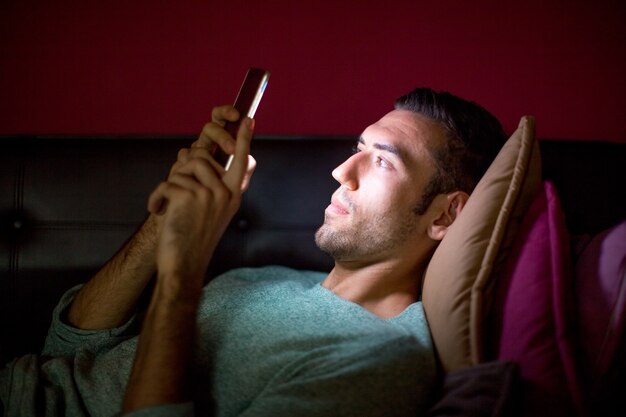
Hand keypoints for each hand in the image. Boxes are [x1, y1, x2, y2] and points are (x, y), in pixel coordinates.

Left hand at [147, 106, 255, 290]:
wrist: (185, 265)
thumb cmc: (194, 239)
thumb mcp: (212, 212)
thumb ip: (211, 185)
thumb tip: (192, 153)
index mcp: (233, 195)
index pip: (242, 161)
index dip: (243, 140)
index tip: (247, 120)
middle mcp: (226, 192)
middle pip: (201, 156)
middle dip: (183, 168)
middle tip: (176, 191)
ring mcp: (209, 194)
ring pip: (184, 166)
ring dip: (170, 183)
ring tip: (168, 204)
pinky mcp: (190, 196)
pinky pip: (168, 182)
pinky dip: (157, 197)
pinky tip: (158, 211)